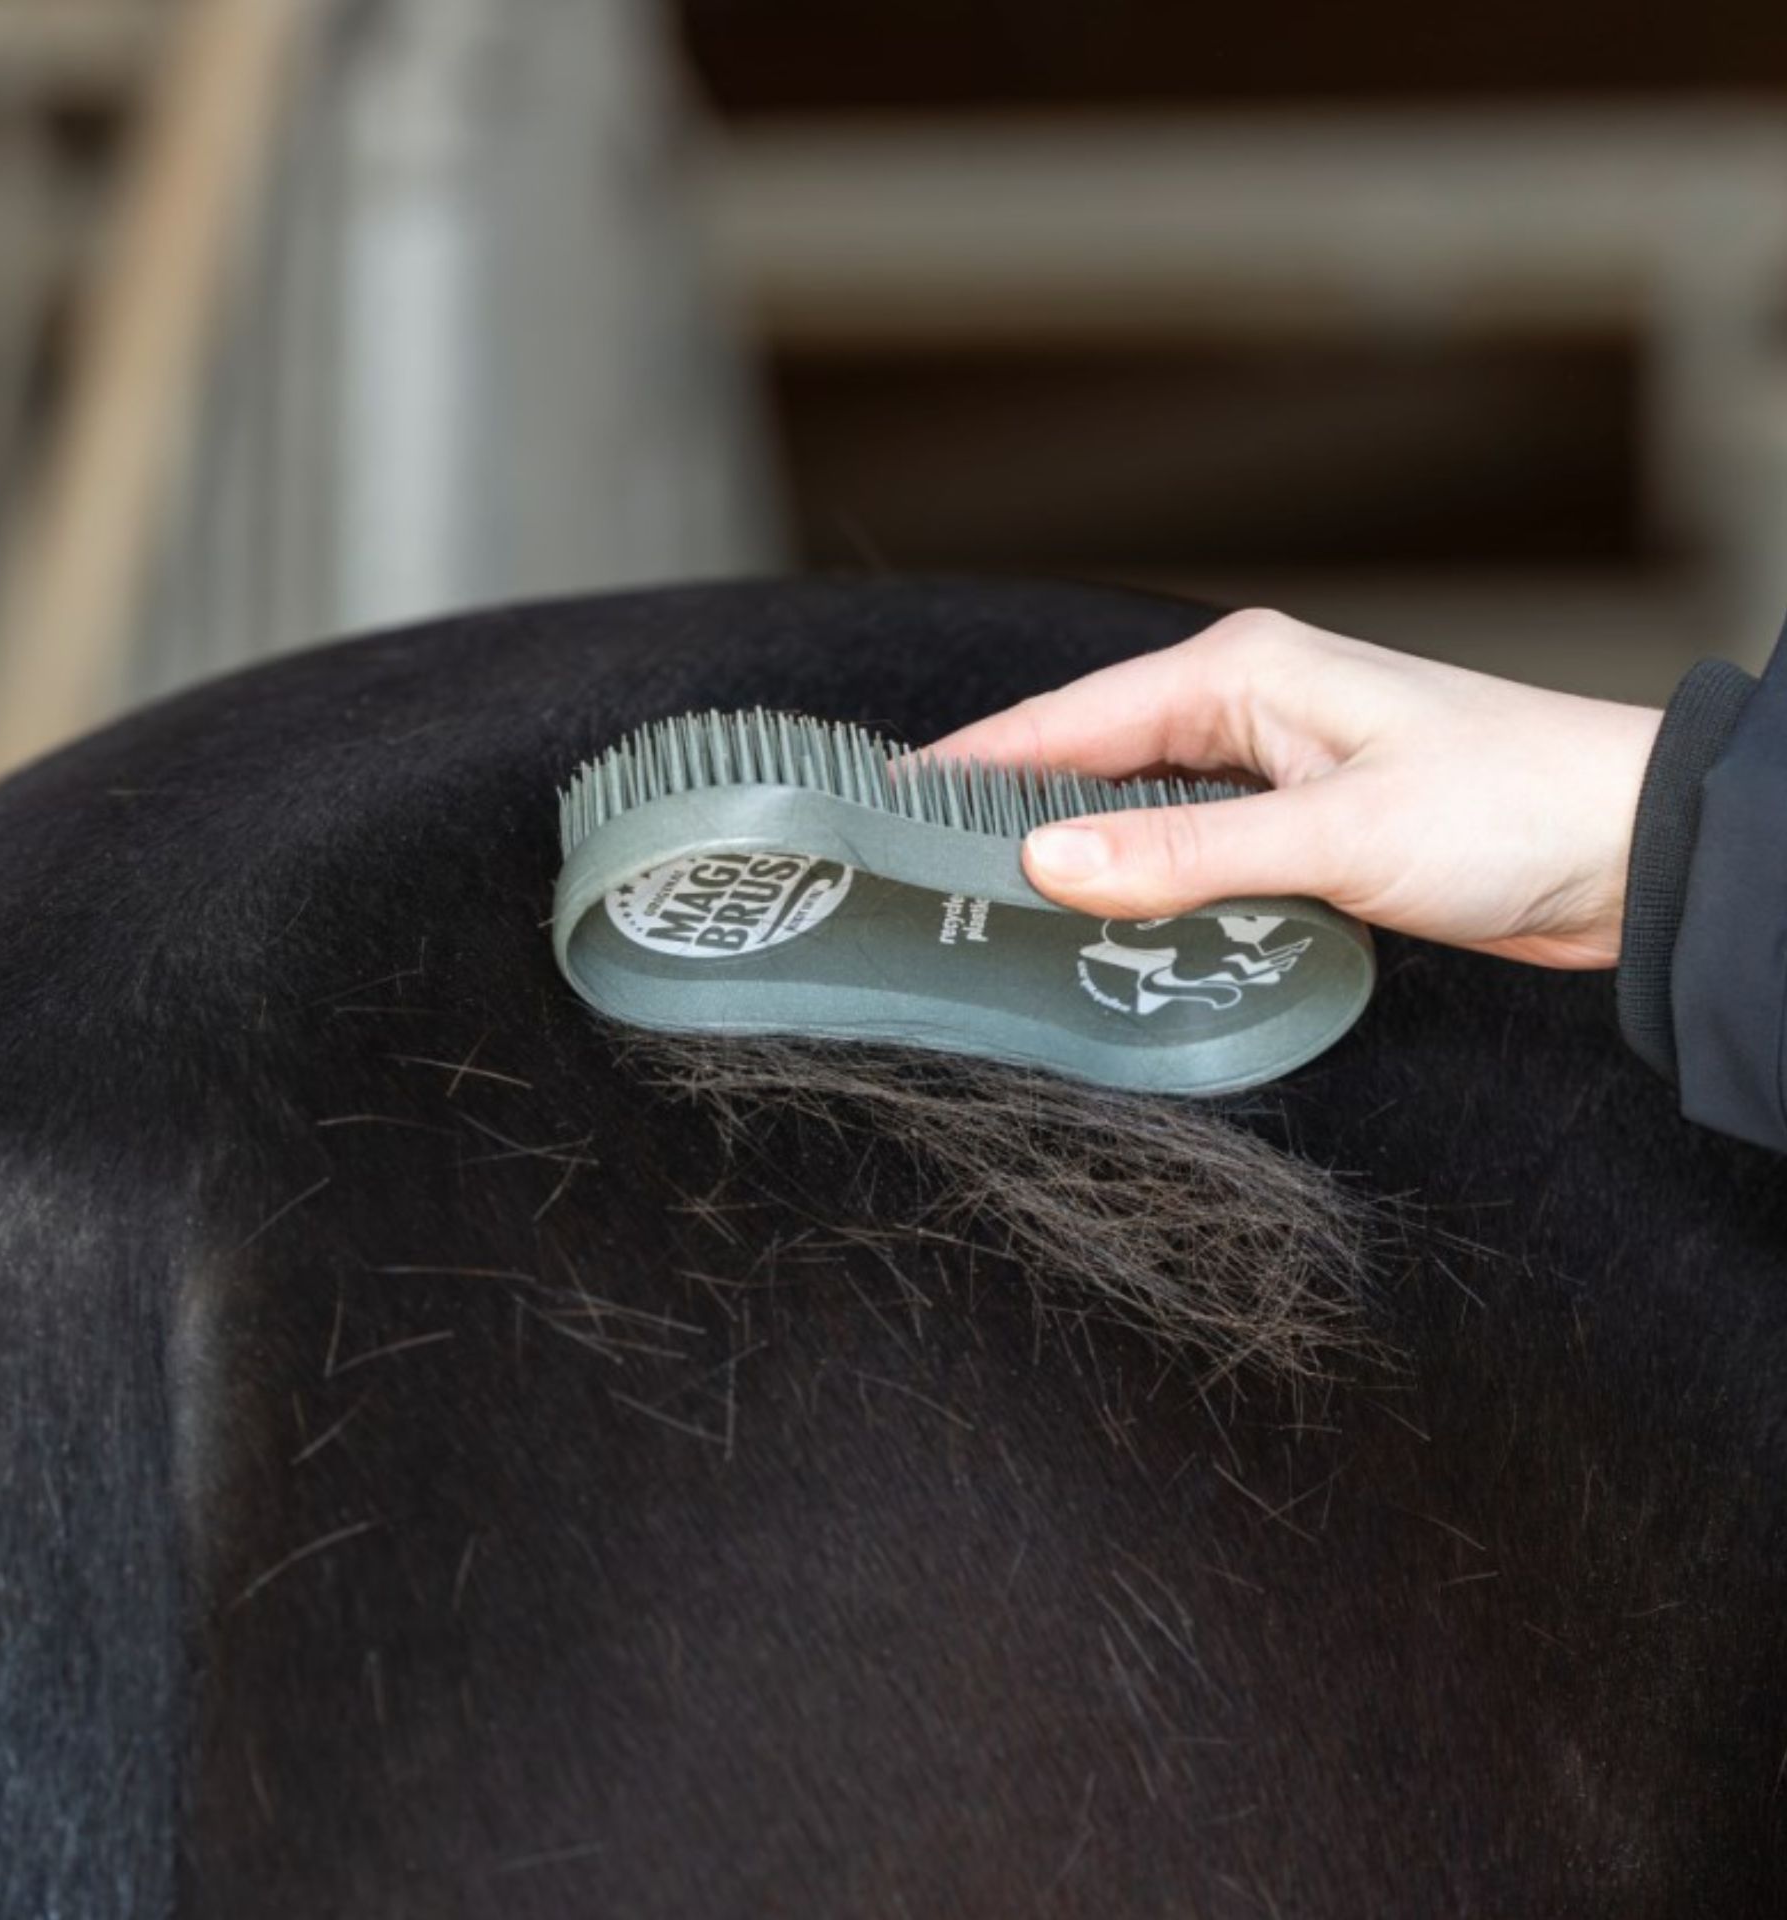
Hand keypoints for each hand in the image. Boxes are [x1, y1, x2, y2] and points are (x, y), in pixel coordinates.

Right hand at [921, 609, 1662, 968]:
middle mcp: (1247, 708)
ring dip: (1074, 853)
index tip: (888, 804)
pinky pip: (1186, 847)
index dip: (973, 765)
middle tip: (923, 874)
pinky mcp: (1299, 826)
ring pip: (1134, 808)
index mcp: (1242, 674)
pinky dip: (1138, 880)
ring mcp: (1272, 768)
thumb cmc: (1512, 808)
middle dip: (1008, 811)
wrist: (1633, 851)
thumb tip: (1047, 858)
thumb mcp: (1333, 835)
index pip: (1068, 719)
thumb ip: (1183, 852)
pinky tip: (1103, 921)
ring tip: (987, 905)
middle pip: (1089, 759)